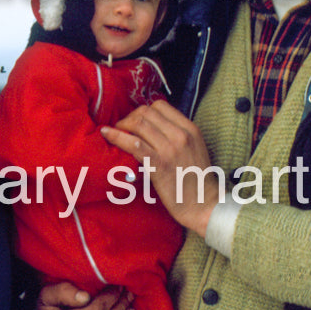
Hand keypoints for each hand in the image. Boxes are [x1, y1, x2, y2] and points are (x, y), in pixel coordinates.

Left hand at [102, 99, 218, 236]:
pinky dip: (117, 136)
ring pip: (139, 124)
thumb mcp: (194, 149)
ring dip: (122, 125)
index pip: (160, 106)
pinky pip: (134, 144)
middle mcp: (181, 135)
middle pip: (147, 112)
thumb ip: (177, 135)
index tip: (135, 121)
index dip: (143, 111)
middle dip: (130, 117)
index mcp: (190, 129)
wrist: (204, 204)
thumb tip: (152, 128)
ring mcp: (170, 149)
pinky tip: (106, 134)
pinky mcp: (159, 164)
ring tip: (114, 132)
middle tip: (122, 128)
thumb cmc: (197, 180)